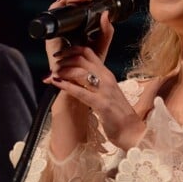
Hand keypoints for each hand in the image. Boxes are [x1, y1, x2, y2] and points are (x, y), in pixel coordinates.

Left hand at [43, 0, 144, 150]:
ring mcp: (105, 90)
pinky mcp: (101, 104)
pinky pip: (80, 91)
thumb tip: (70, 75)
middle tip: (52, 67)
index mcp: (106, 73)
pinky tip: (55, 83)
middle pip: (81, 58)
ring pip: (79, 71)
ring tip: (51, 76)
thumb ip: (90, 81)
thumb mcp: (103, 91)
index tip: (58, 56)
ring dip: (61, 71)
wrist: (132, 131)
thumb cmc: (115, 113)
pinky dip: (65, 85)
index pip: (87, 52)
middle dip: (62, 60)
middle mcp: (106, 78)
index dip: (70, 50)